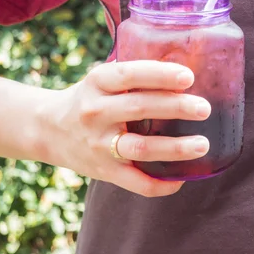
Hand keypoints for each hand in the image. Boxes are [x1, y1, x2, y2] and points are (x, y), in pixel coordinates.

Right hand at [40, 60, 210, 196]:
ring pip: (140, 148)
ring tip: (203, 145)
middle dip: (176, 108)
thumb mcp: (104, 78)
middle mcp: (96, 112)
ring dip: (174, 148)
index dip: (160, 75)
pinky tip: (183, 178)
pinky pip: (136, 183)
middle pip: (140, 108)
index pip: (130, 74)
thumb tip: (191, 69)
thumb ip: (137, 75)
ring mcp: (99, 144)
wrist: (48, 130)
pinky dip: (161, 184)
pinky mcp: (104, 171)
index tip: (188, 77)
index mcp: (98, 82)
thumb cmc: (92, 98)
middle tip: (204, 109)